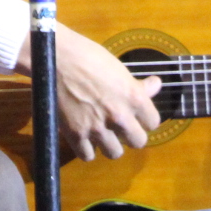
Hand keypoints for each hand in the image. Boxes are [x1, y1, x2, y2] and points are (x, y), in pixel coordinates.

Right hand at [19, 24, 161, 161]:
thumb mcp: (118, 68)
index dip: (144, 118)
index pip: (153, 122)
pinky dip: (86, 149)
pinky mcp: (76, 134)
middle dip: (130, 134)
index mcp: (133, 97)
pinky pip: (88, 155)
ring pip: (115, 153)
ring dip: (109, 143)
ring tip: (100, 132)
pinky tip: (84, 137)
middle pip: (138, 142)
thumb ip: (137, 84)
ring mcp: (97, 128)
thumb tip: (155, 86)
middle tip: (119, 125)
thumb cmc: (88, 55)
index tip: (135, 115)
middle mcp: (120, 117)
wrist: (54, 57)